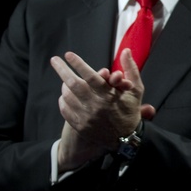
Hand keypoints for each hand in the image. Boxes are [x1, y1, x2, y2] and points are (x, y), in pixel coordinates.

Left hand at [51, 49, 147, 170]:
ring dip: (64, 85)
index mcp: (109, 95)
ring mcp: (85, 116)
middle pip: (73, 84)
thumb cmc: (130, 111)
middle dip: (62, 69)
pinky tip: (66, 95)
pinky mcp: (79, 125)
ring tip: (65, 79)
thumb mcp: (136, 90)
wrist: (125, 139)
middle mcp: (95, 105)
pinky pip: (65, 108)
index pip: (90, 75)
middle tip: (54, 60)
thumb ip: (131, 69)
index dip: (78, 63)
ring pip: (67, 96)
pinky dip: (63, 99)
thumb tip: (125, 51)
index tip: (68, 55)